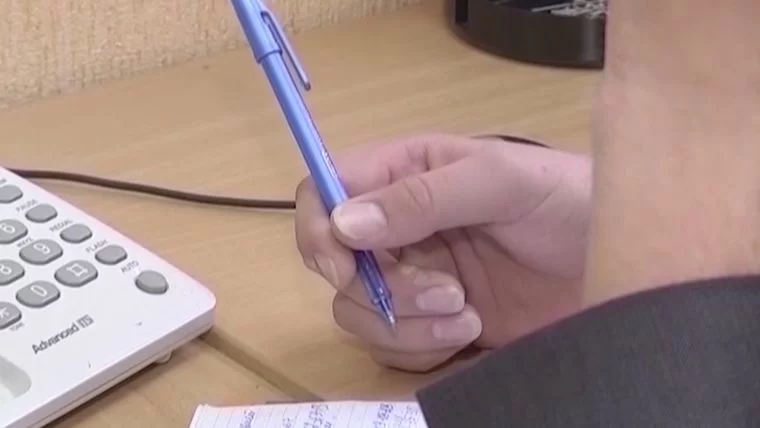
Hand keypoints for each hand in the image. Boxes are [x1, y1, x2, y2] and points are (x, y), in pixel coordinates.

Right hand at [295, 134, 591, 371]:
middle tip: (445, 292)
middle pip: (335, 262)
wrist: (626, 264)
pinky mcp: (433, 321)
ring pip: (358, 310)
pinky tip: (473, 330)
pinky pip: (393, 345)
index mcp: (406, 173)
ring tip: (467, 314)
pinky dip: (422, 347)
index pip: (324, 190)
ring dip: (406, 323)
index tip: (346, 268)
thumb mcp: (501, 183)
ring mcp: (415, 276)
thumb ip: (424, 196)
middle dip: (382, 289)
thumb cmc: (568, 201)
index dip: (318, 229)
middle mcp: (399, 225)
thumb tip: (344, 222)